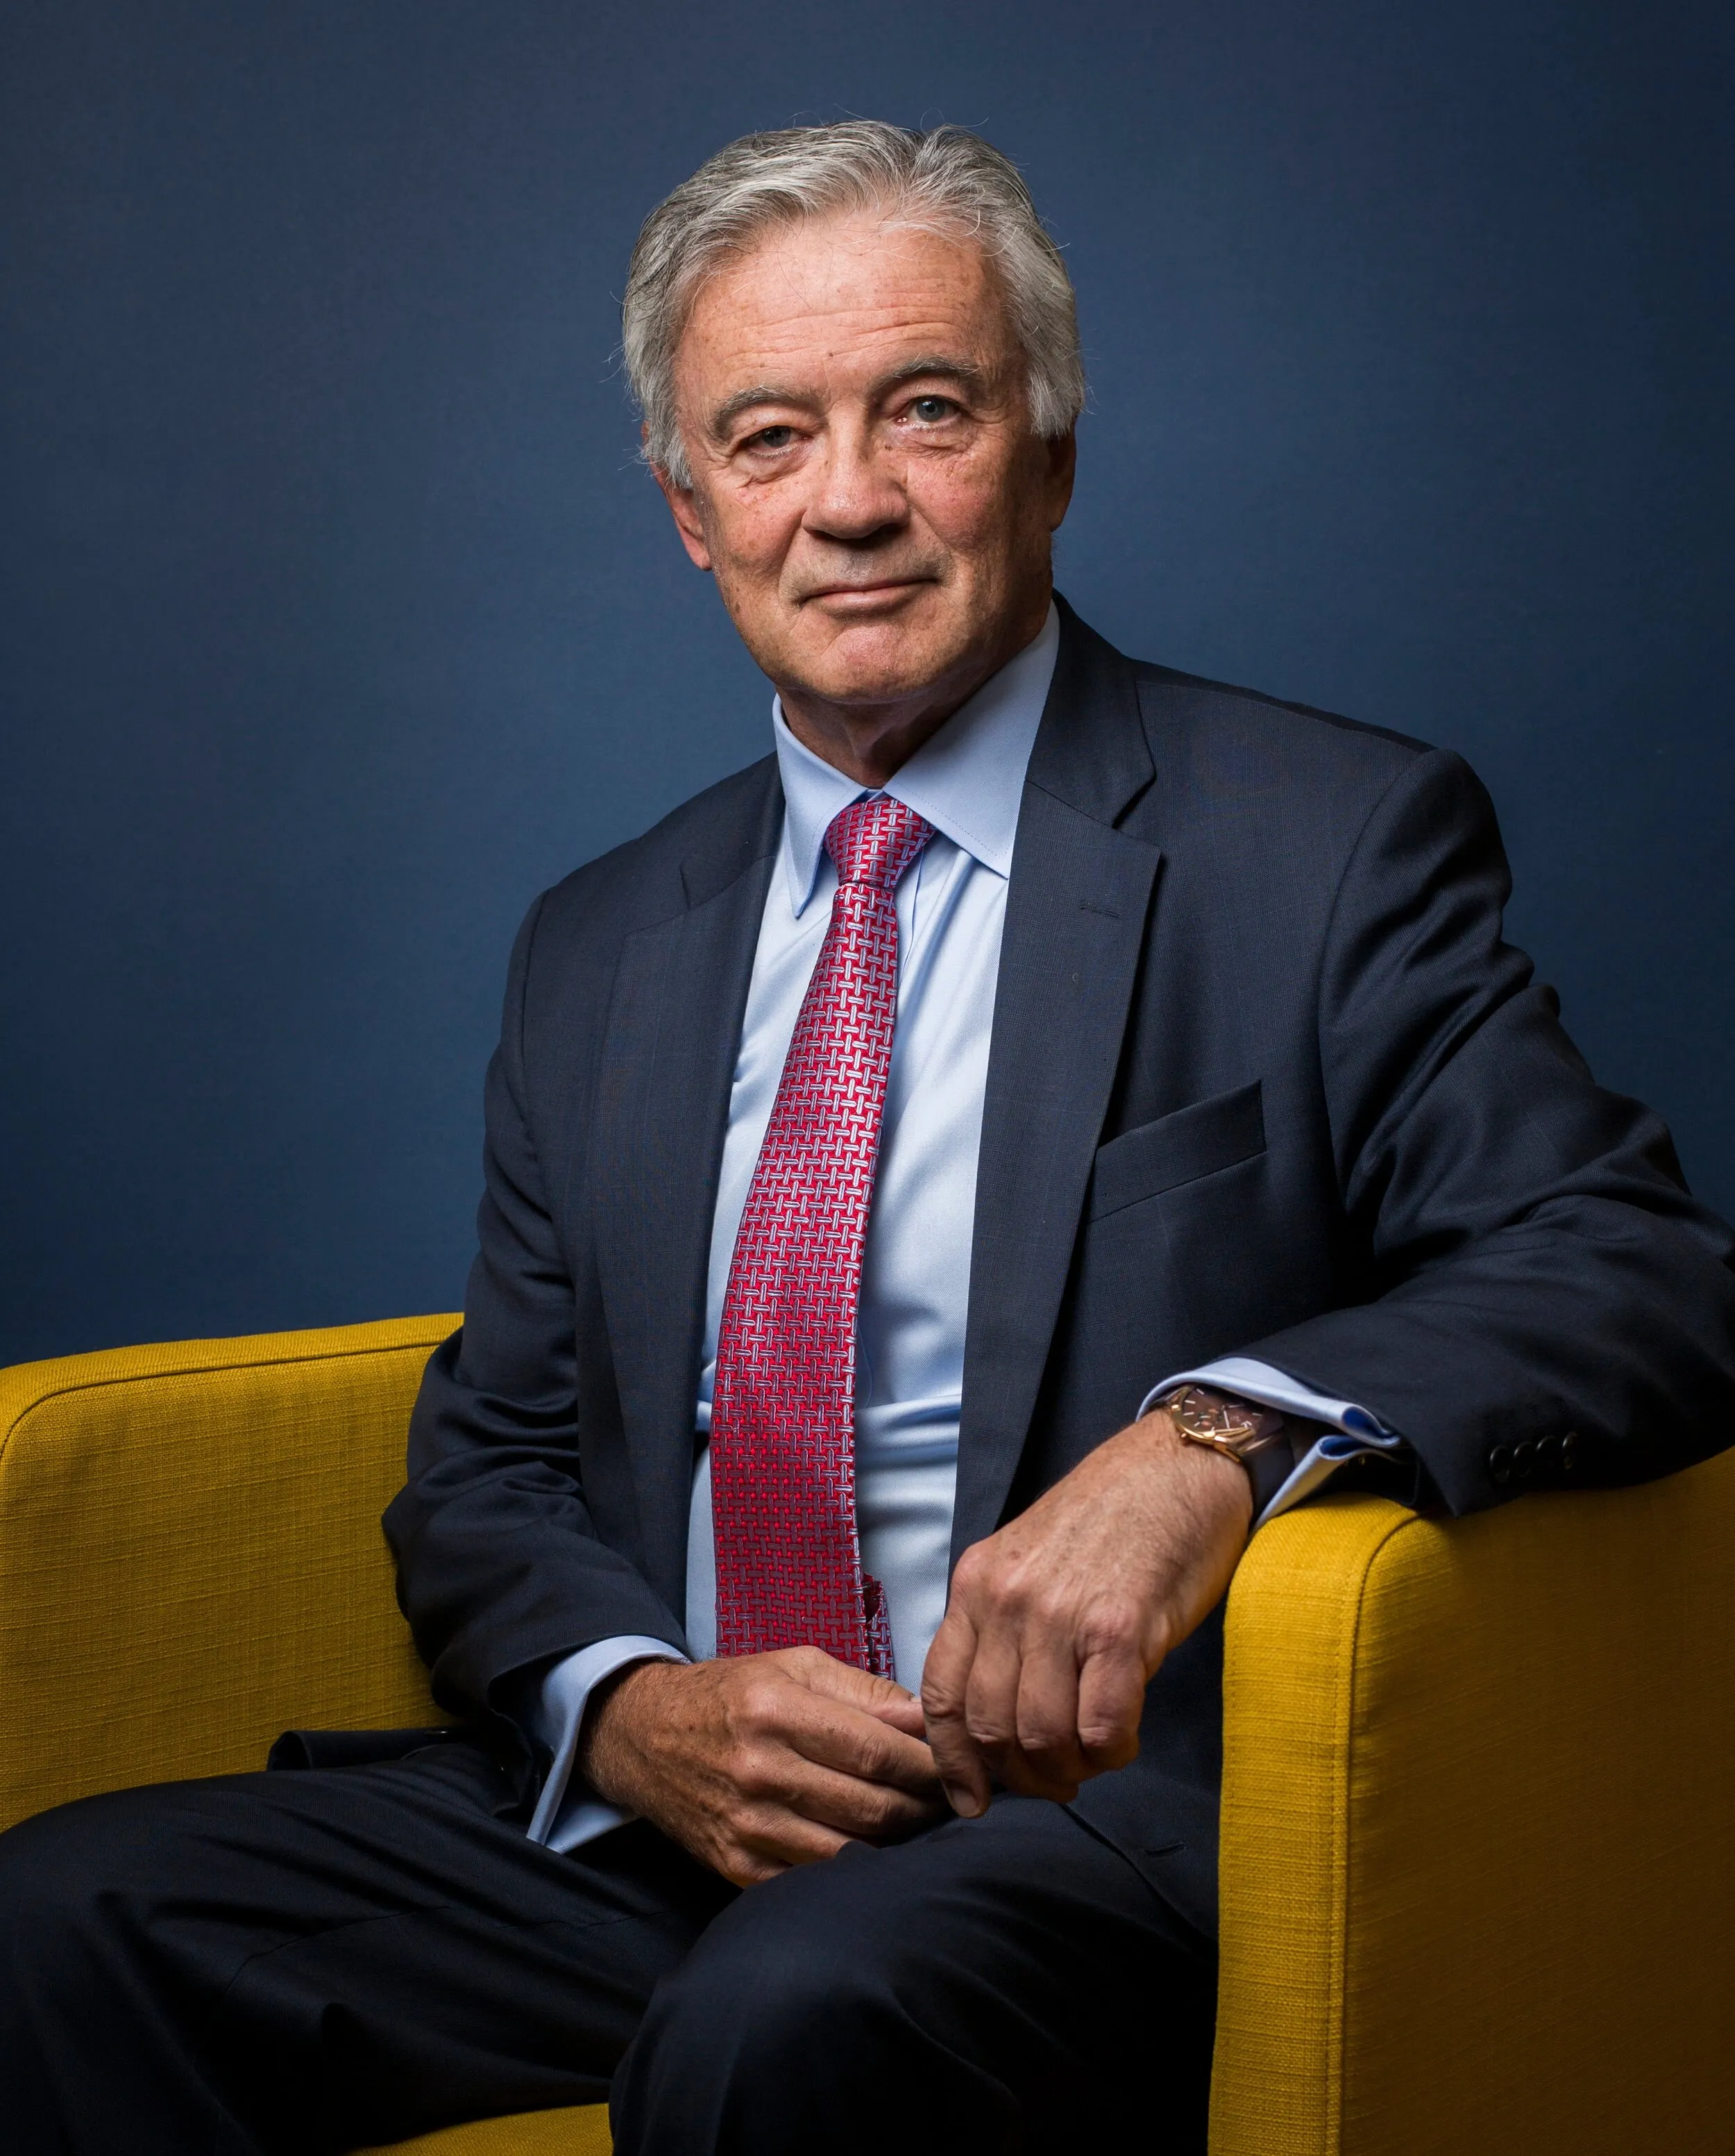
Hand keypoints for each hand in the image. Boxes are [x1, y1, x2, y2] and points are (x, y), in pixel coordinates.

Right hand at [579, 1644, 945, 1885]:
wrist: (645, 1738)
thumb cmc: (732, 1694)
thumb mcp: (794, 1666)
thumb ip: (864, 1691)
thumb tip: (927, 1719)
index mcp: (776, 1712)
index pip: (877, 1752)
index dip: (930, 1766)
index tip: (961, 1767)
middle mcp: (759, 1772)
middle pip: (872, 1807)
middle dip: (925, 1808)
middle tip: (955, 1802)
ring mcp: (746, 1826)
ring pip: (850, 1852)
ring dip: (899, 1845)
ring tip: (924, 1825)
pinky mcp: (736, 1866)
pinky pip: (812, 1880)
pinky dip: (854, 1872)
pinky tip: (878, 1853)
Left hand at [922, 1408, 1252, 1815]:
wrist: (1180, 1463)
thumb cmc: (1113, 1518)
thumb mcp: (1031, 1562)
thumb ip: (1005, 1628)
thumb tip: (997, 1719)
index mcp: (975, 1581)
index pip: (939, 1694)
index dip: (952, 1761)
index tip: (972, 1799)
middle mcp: (1005, 1598)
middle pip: (988, 1727)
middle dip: (1022, 1776)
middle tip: (1057, 1781)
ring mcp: (1058, 1612)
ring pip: (1040, 1736)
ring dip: (1069, 1769)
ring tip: (1094, 1759)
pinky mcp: (1118, 1627)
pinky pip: (1099, 1725)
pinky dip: (1111, 1750)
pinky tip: (1124, 1739)